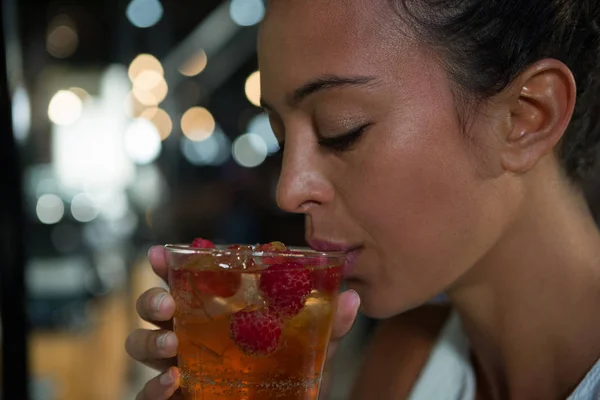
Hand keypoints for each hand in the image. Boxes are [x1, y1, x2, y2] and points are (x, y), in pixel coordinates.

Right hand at [125, 246, 360, 399]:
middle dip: (152, 299)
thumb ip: (328, 327)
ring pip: (141, 346)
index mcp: (217, 315)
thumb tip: (352, 297)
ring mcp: (178, 369)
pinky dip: (153, 387)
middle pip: (155, 310)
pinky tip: (174, 381)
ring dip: (148, 339)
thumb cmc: (291, 381)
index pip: (186, 283)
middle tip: (167, 302)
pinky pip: (147, 394)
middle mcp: (191, 337)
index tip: (160, 253)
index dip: (167, 266)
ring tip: (172, 342)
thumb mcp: (312, 353)